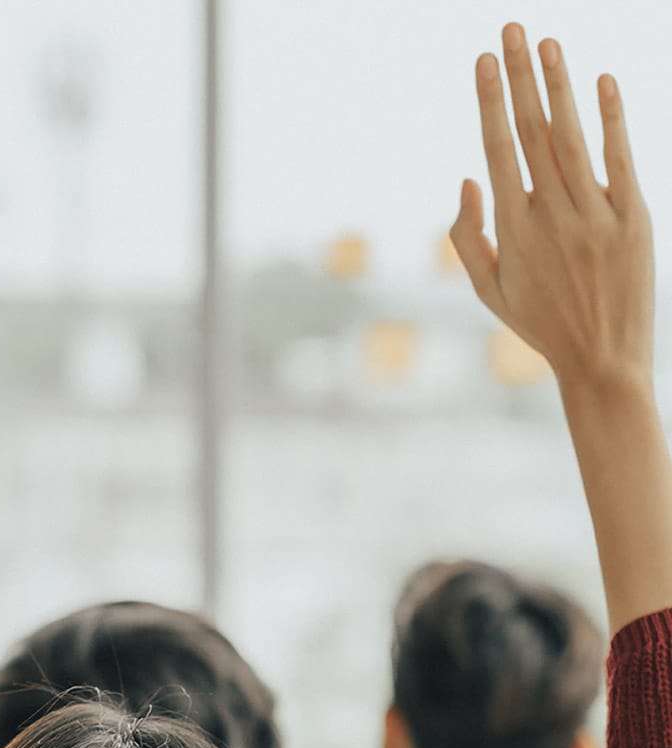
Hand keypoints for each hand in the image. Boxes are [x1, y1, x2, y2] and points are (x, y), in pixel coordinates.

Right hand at [450, 23, 653, 390]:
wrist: (603, 359)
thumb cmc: (540, 325)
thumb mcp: (489, 290)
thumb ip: (467, 237)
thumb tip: (467, 179)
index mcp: (513, 232)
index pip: (499, 151)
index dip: (491, 102)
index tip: (484, 61)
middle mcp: (552, 216)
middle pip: (533, 133)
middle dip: (521, 77)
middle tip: (511, 30)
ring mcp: (596, 216)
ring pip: (573, 138)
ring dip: (561, 86)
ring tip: (549, 43)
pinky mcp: (634, 220)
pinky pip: (621, 160)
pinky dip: (613, 119)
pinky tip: (604, 82)